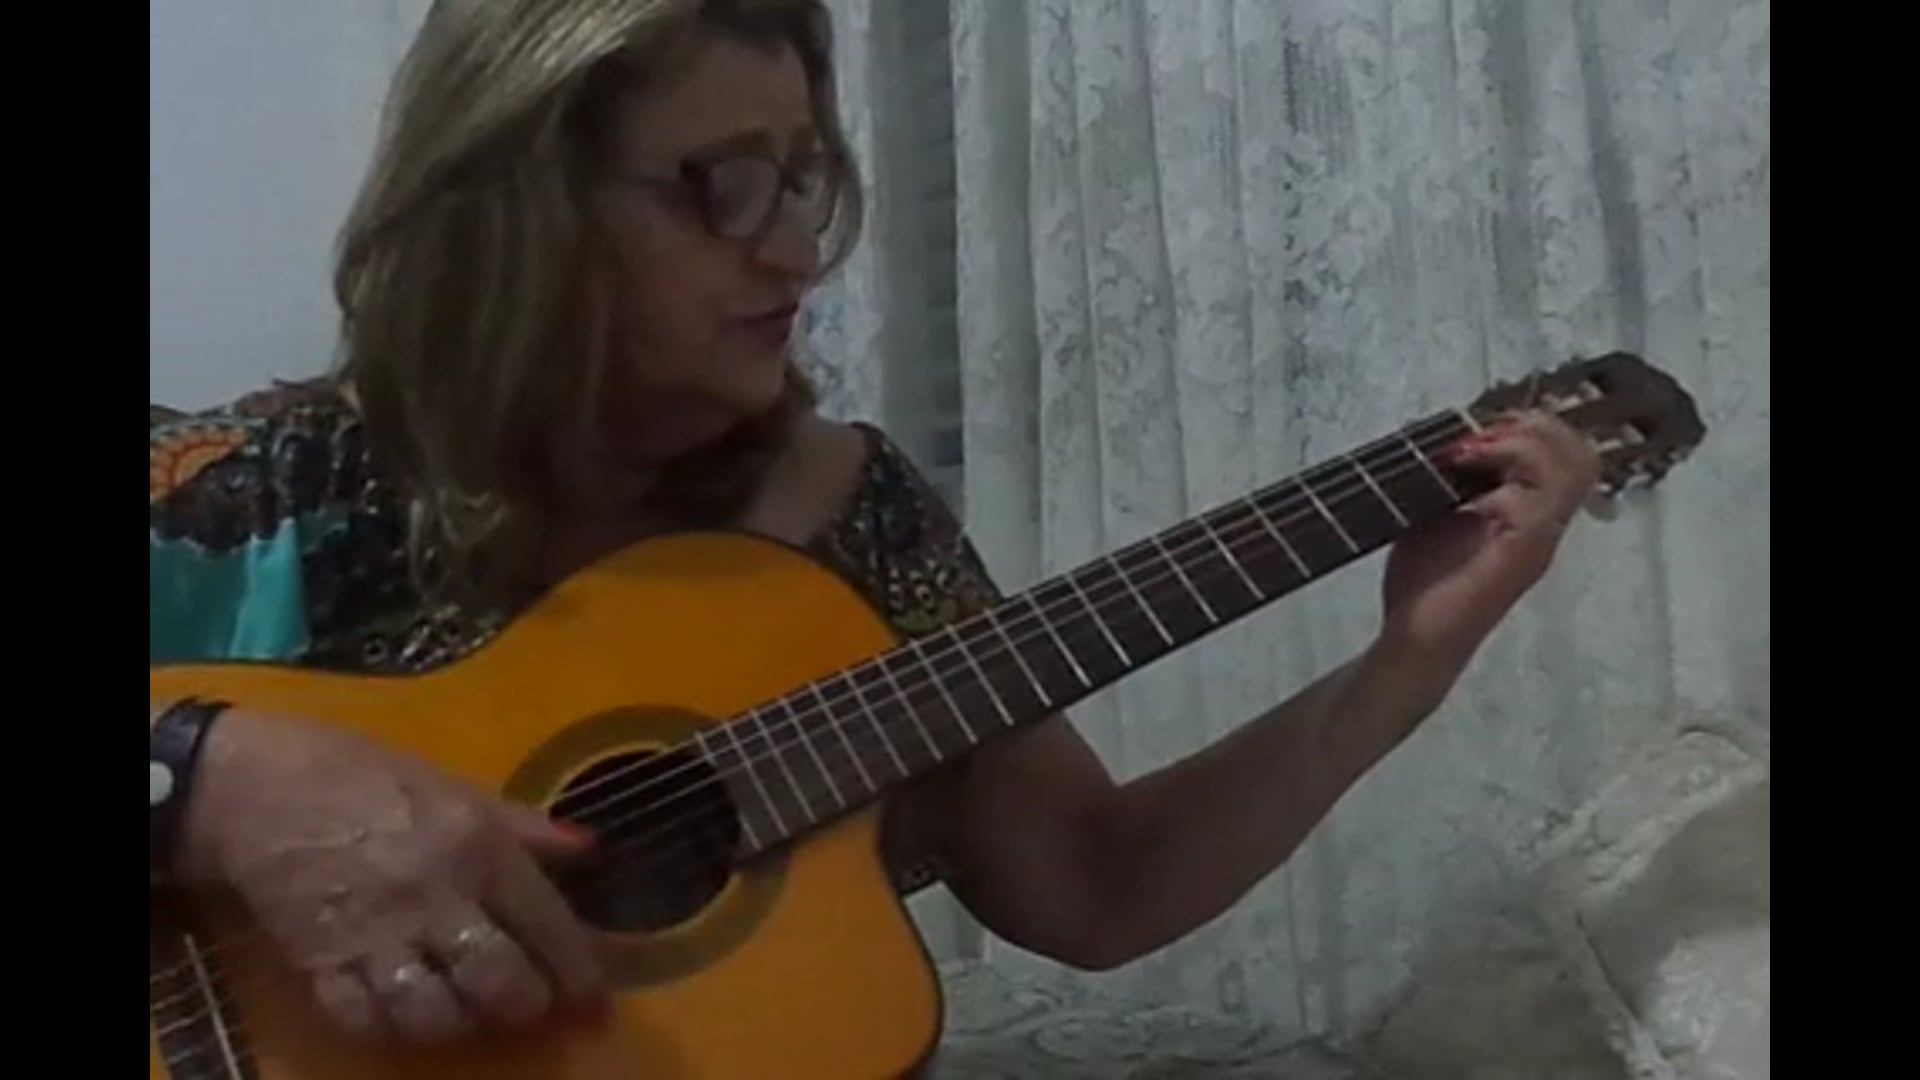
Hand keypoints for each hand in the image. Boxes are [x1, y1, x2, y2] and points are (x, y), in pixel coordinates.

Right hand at [177, 710, 607, 1042]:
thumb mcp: (454, 786)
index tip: (593, 1000)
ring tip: (470, 1006)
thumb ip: (524, 828)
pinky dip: (396, 1027)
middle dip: (526, 1005)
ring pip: (438, 1015)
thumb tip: (592, 850)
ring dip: (464, 1022)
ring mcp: (376, 937)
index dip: (579, 972)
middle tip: (529, 1002)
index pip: (547, 924)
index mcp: (476, 846)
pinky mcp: (322, 965)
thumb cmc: (363, 776)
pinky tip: (408, 1010)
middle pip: (500, 984)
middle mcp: (434, 897)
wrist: (255, 790)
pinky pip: (370, 1022)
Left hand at [1377, 410, 1599, 670]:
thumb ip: (1452, 479)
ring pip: (1574, 467)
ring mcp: (1542, 539)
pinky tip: (1469, 472)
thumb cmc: (1425, 583)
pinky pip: (1546, 499)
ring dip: (1523, 443)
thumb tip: (1445, 436)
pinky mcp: (1527, 553)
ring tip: (1474, 450)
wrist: (1416, 638)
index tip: (1479, 425)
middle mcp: (1547, 523)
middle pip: (1581, 453)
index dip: (1531, 424)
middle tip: (1480, 434)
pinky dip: (1511, 471)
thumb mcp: (1435, 513)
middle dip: (1534, 425)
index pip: (1568, 452)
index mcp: (1532, 511)